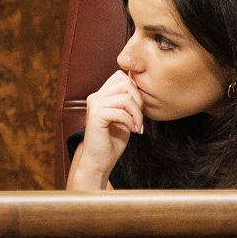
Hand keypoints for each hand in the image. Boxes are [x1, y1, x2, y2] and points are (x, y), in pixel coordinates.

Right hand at [66, 69, 143, 190]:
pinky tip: (133, 130)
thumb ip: (129, 102)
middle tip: (140, 117)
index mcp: (101, 95)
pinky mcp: (96, 116)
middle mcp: (96, 97)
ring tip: (138, 125)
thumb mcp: (125, 116)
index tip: (138, 107)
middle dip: (138, 100)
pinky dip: (131, 122)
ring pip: (125, 97)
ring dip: (136, 113)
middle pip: (125, 83)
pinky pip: (121, 112)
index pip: (120, 76)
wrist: (99, 161)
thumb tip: (142, 88)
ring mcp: (94, 105)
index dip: (135, 89)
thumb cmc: (113, 140)